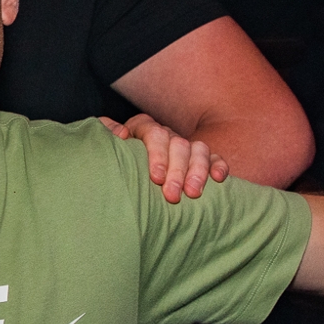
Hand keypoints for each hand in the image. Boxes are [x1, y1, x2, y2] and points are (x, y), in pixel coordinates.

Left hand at [100, 113, 227, 201]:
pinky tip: (218, 179)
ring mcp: (185, 146)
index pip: (153, 134)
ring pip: (198, 150)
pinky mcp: (200, 159)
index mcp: (143, 128)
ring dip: (198, 172)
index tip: (155, 178)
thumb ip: (106, 134)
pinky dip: (218, 166)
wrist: (123, 172)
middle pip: (178, 145)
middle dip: (177, 171)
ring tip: (193, 194)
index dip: (157, 155)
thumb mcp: (105, 146)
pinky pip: (214, 158)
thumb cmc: (113, 160)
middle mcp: (167, 135)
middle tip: (173, 196)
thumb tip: (122, 134)